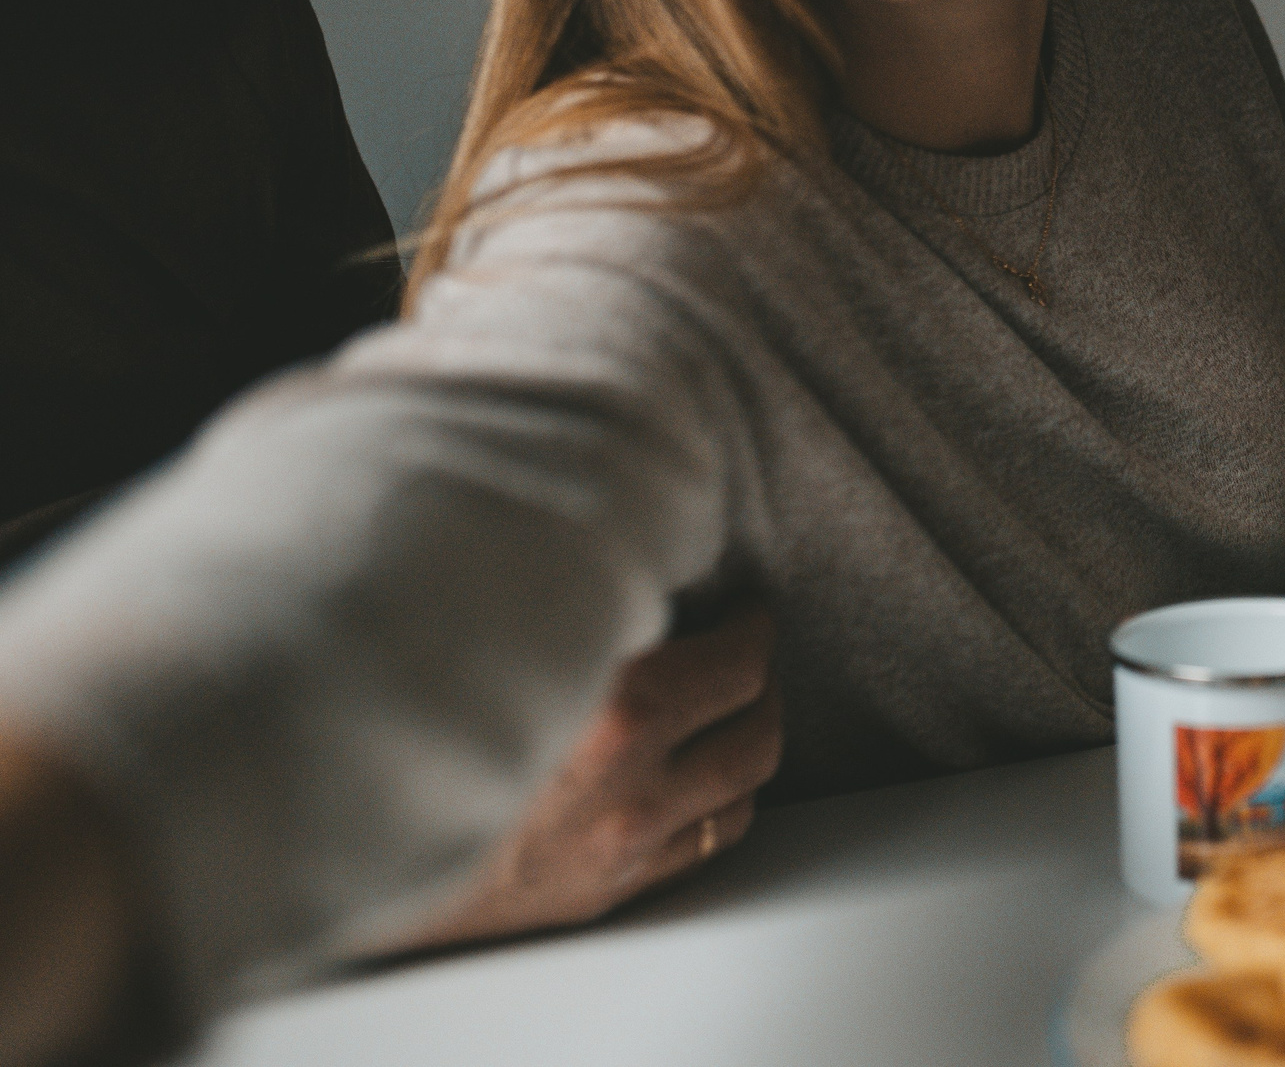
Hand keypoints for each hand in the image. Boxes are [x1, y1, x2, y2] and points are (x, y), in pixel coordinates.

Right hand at [386, 602, 783, 951]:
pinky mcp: (611, 889)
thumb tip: (649, 572)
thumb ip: (592, 611)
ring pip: (744, 790)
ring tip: (732, 711)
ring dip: (748, 743)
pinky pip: (706, 842)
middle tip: (747, 657)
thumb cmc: (416, 718)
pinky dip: (719, 801)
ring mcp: (626, 846)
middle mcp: (632, 786)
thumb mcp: (510, 639)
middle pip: (758, 729)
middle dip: (763, 686)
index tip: (746, 612)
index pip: (740, 663)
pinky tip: (697, 773)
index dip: (753, 629)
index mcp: (617, 710)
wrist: (344, 833)